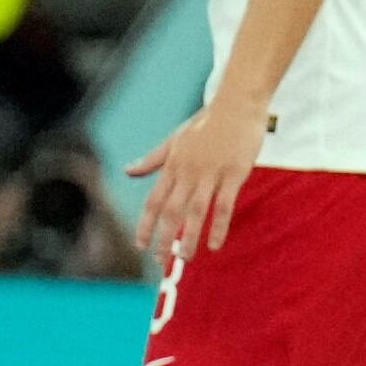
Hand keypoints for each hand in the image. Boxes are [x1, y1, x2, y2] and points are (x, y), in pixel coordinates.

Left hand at [128, 97, 267, 264]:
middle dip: (163, 238)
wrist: (237, 104)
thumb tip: (128, 172)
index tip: (140, 245)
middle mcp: (187, 172)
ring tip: (186, 258)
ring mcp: (211, 174)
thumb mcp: (175, 139)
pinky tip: (215, 244)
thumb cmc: (207, 122)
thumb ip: (152, 159)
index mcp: (172, 165)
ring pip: (195, 212)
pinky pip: (224, 205)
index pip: (153, 201)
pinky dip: (218, 226)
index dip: (145, 224)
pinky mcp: (234, 174)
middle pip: (171, 211)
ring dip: (188, 237)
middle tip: (161, 261)